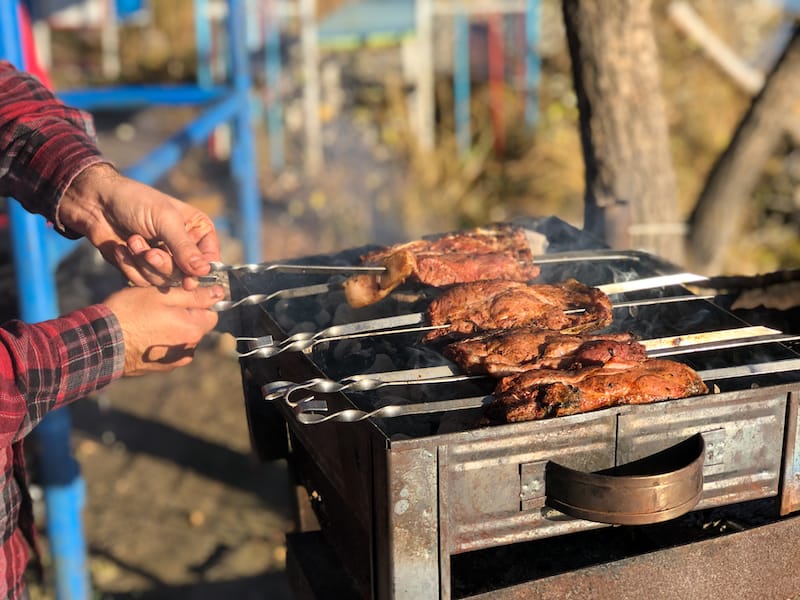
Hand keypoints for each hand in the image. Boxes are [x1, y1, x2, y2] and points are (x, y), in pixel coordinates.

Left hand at [59, 163, 220, 287]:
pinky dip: (130, 266)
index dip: (200, 271)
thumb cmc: (135, 201)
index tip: (188, 280)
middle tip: (148, 252)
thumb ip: (184, 248)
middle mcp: (183, 248)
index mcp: (197, 231)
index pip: (210, 259)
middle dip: (163, 264)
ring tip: (131, 241)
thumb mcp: (164, 220)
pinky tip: (121, 249)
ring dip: (143, 263)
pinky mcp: (142, 268)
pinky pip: (143, 282)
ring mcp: (163, 260)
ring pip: (163, 280)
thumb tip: (203, 271)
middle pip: (185, 274)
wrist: (96, 203)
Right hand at [103, 284, 222, 375]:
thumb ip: (194, 295)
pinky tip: (144, 333)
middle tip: (159, 305)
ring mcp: (175, 361)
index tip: (180, 295)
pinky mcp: (160, 368)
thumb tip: (219, 293)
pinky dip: (161, 341)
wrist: (99, 344)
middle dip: (184, 314)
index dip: (198, 301)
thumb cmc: (129, 314)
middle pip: (197, 326)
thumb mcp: (162, 296)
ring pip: (182, 337)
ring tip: (148, 320)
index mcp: (193, 330)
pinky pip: (169, 349)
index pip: (212, 313)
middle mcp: (189, 349)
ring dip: (172, 328)